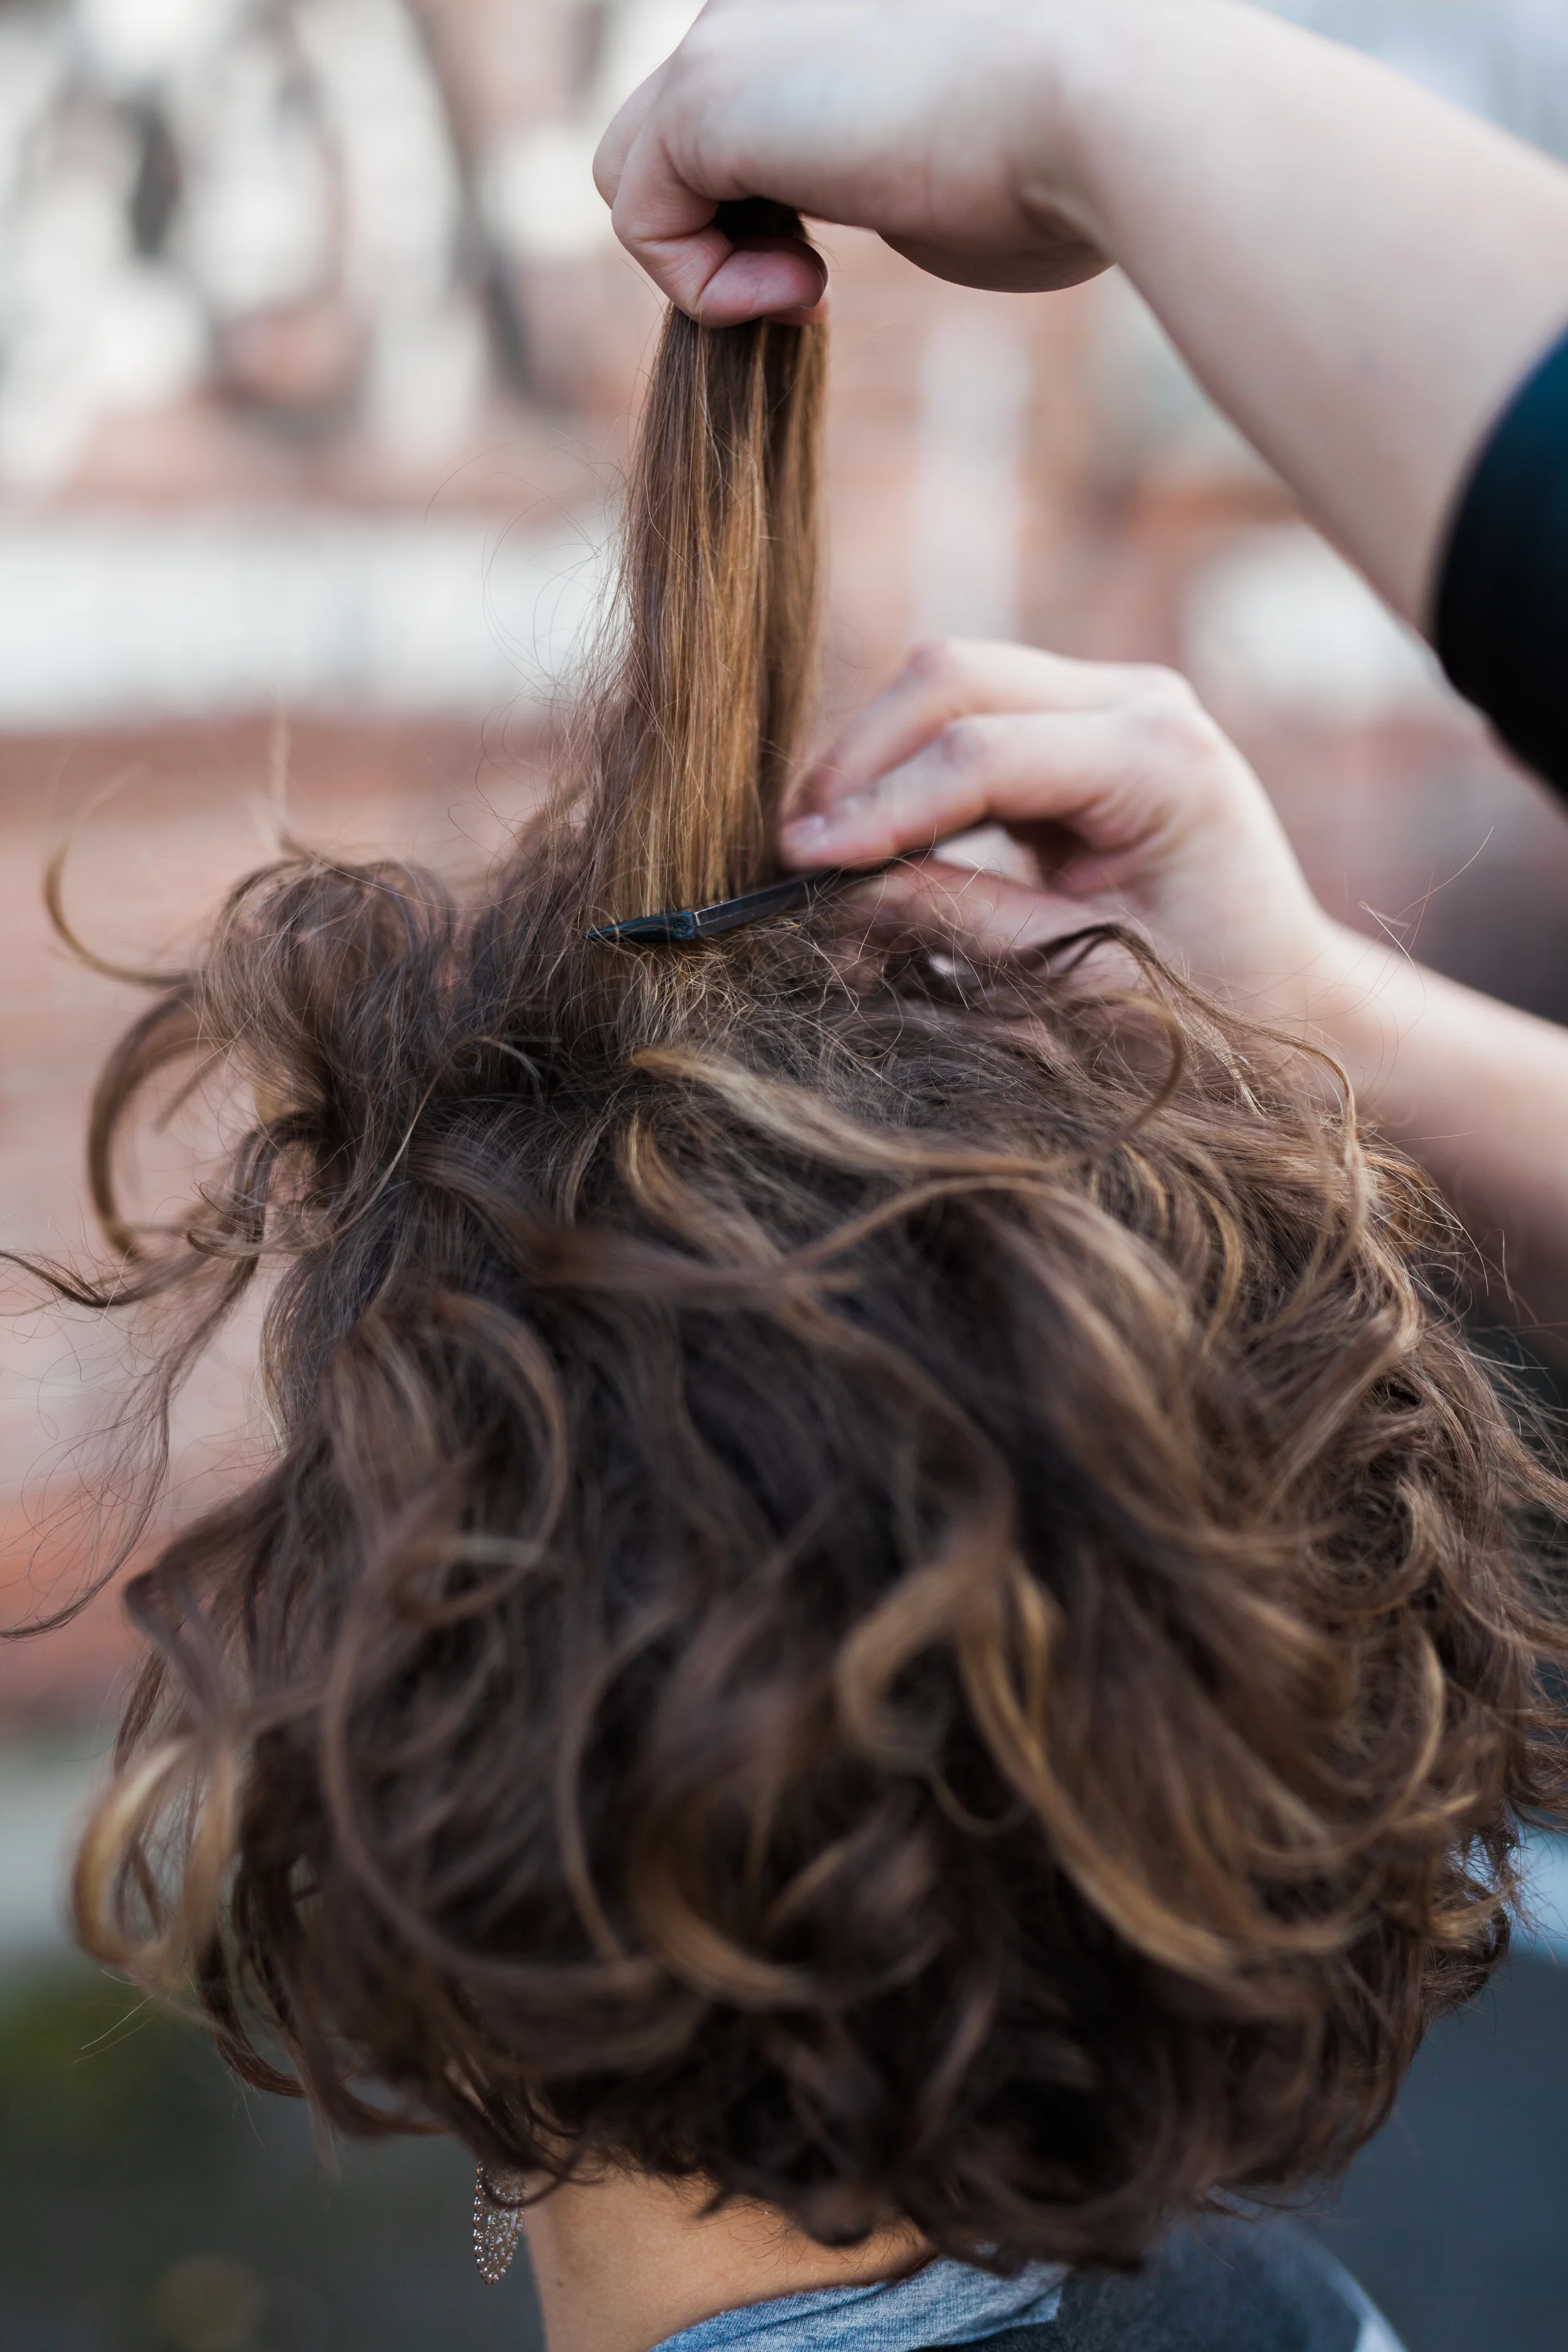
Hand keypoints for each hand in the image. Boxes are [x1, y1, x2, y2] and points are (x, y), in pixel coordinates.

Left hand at [592, 0, 1111, 323]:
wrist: (1101, 103)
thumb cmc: (1066, 156)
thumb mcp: (951, 169)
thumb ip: (874, 173)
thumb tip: (839, 218)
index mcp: (824, 11)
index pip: (743, 111)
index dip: (769, 205)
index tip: (843, 259)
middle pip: (673, 133)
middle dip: (723, 228)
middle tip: (817, 279)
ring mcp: (729, 30)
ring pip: (636, 166)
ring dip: (707, 257)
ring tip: (807, 286)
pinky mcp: (704, 90)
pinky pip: (636, 214)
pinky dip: (700, 284)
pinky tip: (803, 290)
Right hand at [780, 640, 1344, 1018]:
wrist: (1293, 1005)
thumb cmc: (1215, 1010)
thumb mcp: (1084, 975)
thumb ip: (966, 920)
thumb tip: (842, 895)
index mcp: (1161, 757)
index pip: (981, 751)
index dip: (879, 805)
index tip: (801, 863)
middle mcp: (1140, 700)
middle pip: (954, 677)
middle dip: (860, 760)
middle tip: (795, 853)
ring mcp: (1112, 701)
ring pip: (950, 685)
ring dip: (875, 762)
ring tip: (822, 856)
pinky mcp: (1080, 728)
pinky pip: (968, 721)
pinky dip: (910, 775)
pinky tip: (870, 842)